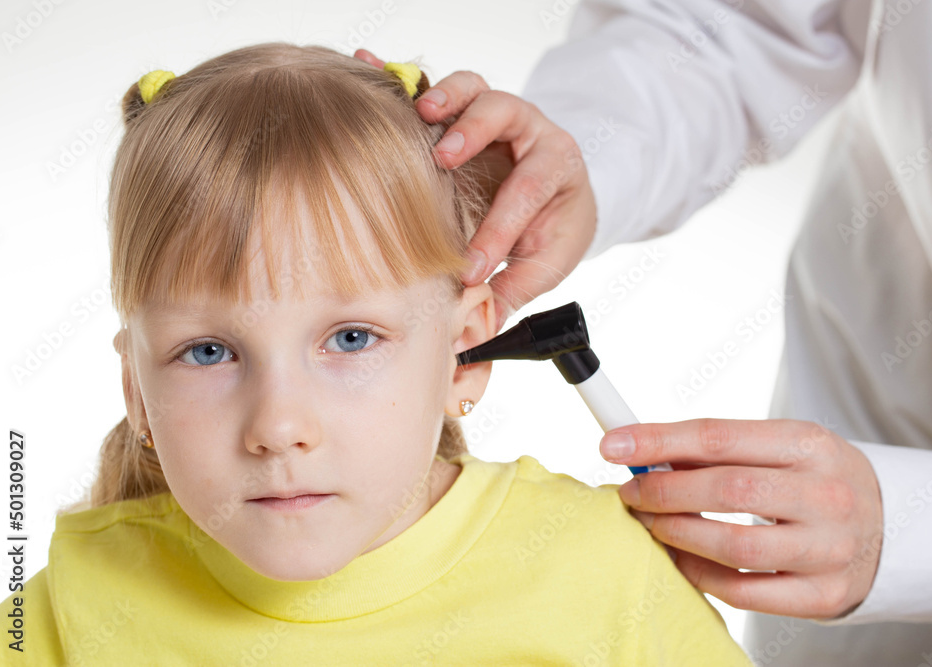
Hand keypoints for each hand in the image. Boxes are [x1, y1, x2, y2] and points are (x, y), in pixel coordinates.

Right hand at [354, 49, 596, 331]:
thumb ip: (514, 290)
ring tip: (422, 115)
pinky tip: (370, 70)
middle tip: (444, 157)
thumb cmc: (553, 225)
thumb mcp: (547, 261)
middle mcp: (528, 130)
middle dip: (473, 134)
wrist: (560, 192)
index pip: (526, 194)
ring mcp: (494, 114)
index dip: (496, 231)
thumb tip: (480, 330)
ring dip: (446, 98)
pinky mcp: (463, 111)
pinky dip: (406, 82)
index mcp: (556, 166)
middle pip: (505, 113)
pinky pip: (436, 87)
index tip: (471, 268)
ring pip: (475, 89)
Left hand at [599, 418, 883, 618]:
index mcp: (810, 444)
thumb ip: (721, 449)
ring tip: (651, 524)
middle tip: (630, 492)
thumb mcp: (782, 447)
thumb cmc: (817, 480)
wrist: (891, 527)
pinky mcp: (823, 594)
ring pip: (733, 546)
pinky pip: (745, 591)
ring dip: (677, 534)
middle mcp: (826, 494)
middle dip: (663, 491)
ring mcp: (829, 548)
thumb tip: (644, 452)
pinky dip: (700, 574)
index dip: (657, 441)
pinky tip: (679, 559)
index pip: (718, 437)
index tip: (613, 445)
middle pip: (725, 490)